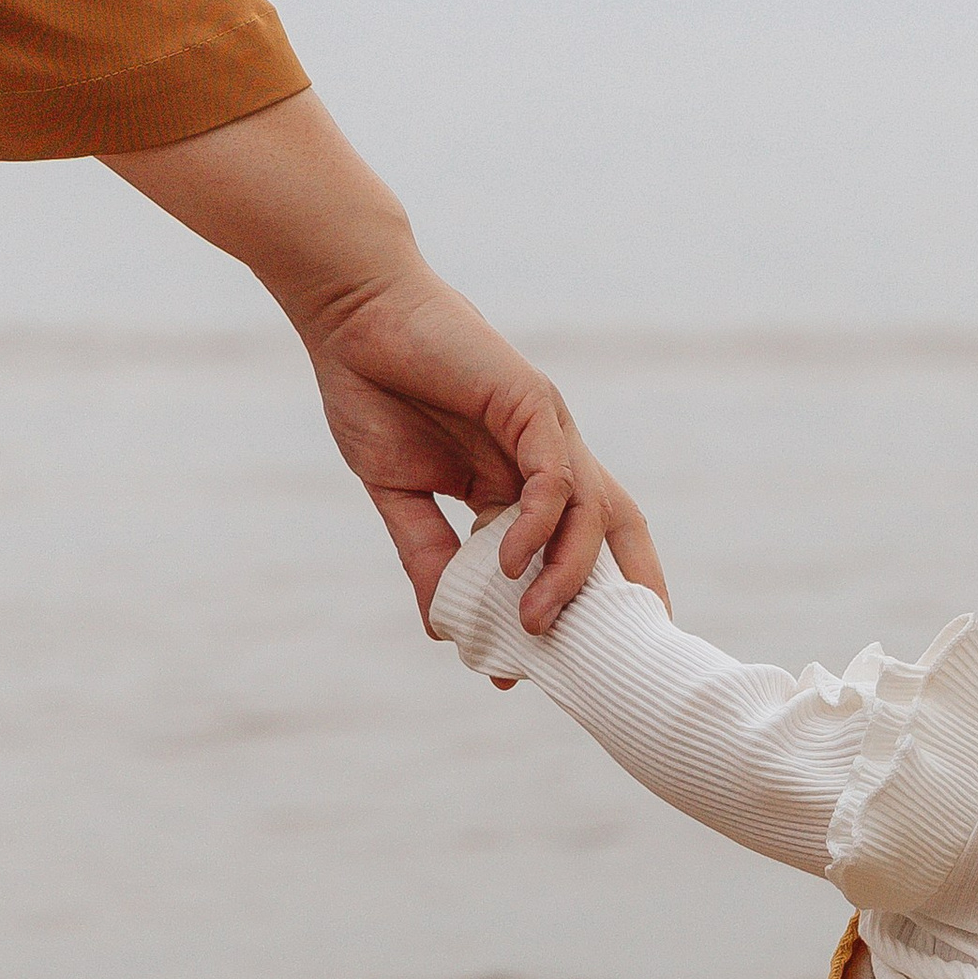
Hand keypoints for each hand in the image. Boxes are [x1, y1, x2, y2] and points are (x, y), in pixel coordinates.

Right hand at [106, 91, 666, 631]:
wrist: (350, 316)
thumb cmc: (372, 392)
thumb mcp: (400, 496)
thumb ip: (429, 558)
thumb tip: (446, 628)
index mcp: (520, 480)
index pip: (576, 546)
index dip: (586, 601)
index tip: (574, 662)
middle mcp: (547, 456)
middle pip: (613, 531)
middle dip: (626, 594)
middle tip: (615, 659)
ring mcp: (546, 429)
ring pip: (588, 512)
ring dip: (569, 576)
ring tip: (537, 625)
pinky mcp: (531, 403)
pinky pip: (554, 476)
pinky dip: (540, 525)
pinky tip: (512, 562)